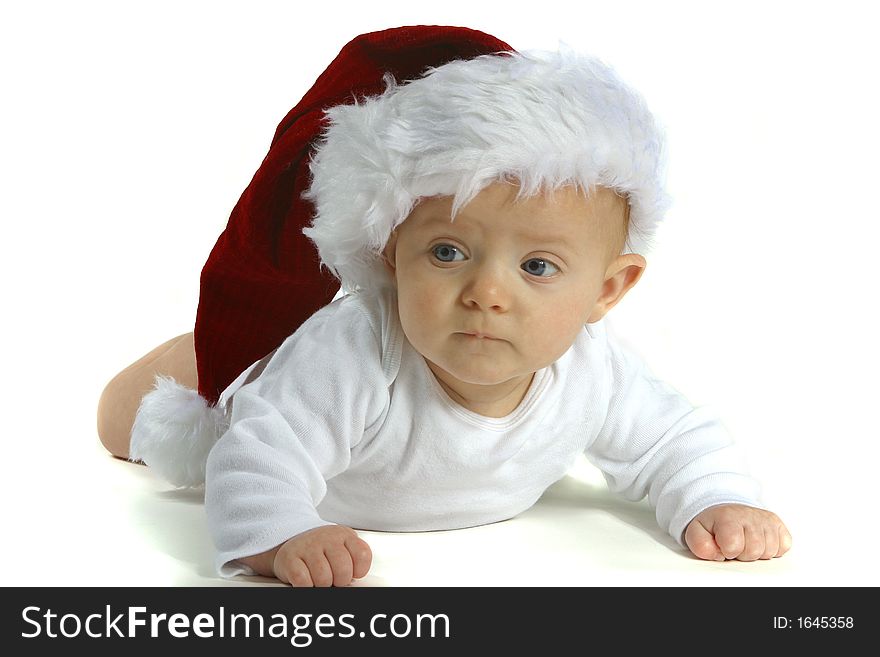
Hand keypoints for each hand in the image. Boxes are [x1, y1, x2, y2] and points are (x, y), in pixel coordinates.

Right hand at [241, 525, 371, 585]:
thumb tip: (356, 584)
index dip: (359, 570)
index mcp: (344, 535)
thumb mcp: (342, 548)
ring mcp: (308, 546)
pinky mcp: (290, 557)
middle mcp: (327, 537)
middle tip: (334, 579)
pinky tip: (306, 580)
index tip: (353, 573)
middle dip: (340, 581)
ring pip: (323, 578)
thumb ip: (353, 560)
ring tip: (319, 579)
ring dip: (322, 585)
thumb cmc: (322, 550)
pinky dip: (306, 587)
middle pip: (343, 571)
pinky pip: (303, 581)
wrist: (292, 542)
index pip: (362, 555)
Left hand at [684, 503, 791, 561]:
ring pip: (769, 551)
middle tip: (735, 544)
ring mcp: (766, 519)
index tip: (722, 545)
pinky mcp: (779, 524)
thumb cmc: (713, 524)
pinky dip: (772, 549)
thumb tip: (716, 555)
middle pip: (754, 551)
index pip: (733, 546)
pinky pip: (784, 547)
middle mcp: (750, 515)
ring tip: (746, 543)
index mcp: (728, 517)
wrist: (726, 510)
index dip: (727, 551)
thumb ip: (700, 545)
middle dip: (742, 553)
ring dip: (757, 552)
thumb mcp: (697, 532)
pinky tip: (759, 541)